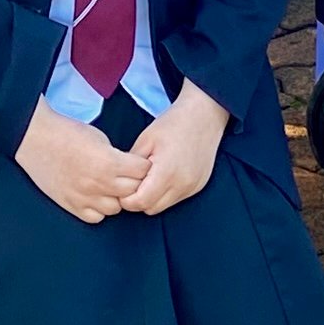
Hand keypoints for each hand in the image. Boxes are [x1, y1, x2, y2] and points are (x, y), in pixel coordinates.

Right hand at [15, 100, 150, 222]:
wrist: (36, 139)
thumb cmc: (67, 133)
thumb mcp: (100, 138)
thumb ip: (117, 157)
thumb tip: (129, 169)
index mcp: (109, 163)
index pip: (143, 172)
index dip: (143, 165)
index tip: (139, 163)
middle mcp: (99, 184)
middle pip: (133, 191)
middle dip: (134, 182)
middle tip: (126, 174)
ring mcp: (85, 198)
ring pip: (116, 208)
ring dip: (116, 197)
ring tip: (109, 185)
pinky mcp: (72, 206)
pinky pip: (96, 217)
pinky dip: (99, 208)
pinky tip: (95, 195)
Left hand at [119, 84, 231, 213]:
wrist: (204, 116)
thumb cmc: (173, 124)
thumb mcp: (145, 140)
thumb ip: (131, 165)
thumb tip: (119, 182)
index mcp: (166, 172)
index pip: (140, 202)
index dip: (127, 198)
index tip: (122, 186)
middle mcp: (182, 185)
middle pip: (151, 208)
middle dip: (138, 200)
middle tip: (134, 181)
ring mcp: (192, 187)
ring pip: (164, 206)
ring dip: (153, 197)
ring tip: (149, 177)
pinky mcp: (198, 186)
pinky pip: (176, 198)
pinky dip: (166, 192)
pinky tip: (165, 175)